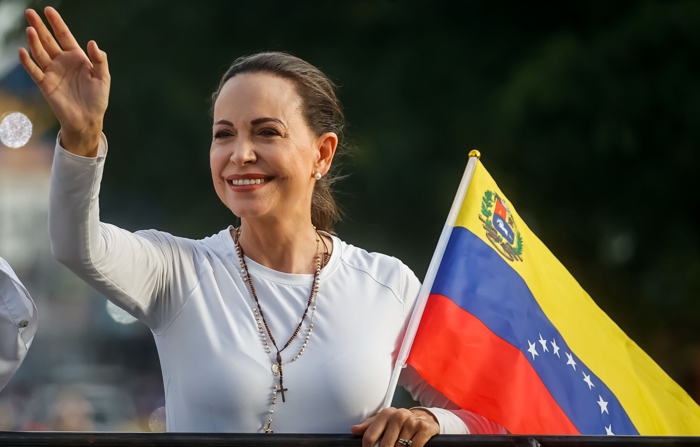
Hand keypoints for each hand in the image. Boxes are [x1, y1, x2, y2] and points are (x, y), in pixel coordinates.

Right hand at [19, 7, 109, 156]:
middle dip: (39, 27)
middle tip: (30, 12)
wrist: (88, 120)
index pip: (64, 35)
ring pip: (40, 53)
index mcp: (76, 57)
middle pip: (48, 40)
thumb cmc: (97, 99)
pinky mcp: (45, 84)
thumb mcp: (103, 78)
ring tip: (30, 30)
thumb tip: (92, 43)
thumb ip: (100, 60)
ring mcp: (52, 72)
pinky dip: (28, 62)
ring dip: (34, 42)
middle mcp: (62, 62)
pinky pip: (34, 71)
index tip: (49, 10)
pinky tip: (23, 51)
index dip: (57, 23)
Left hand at [351, 408, 439, 446]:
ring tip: (400, 446)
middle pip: (385, 445)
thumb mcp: (384, 422)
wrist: (424, 418)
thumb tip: (355, 429)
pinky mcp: (423, 428)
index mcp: (386, 414)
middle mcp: (398, 415)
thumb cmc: (401, 422)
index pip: (370, 436)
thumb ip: (369, 426)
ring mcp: (411, 421)